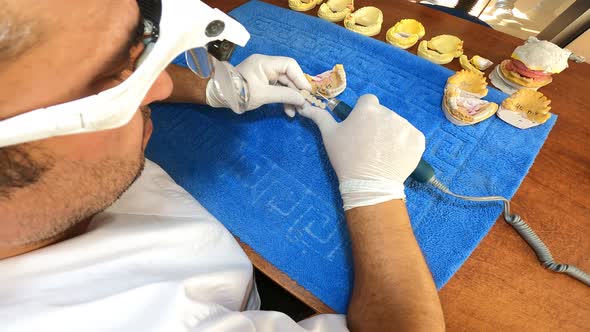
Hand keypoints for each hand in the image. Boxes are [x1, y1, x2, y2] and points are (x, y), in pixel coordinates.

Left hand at [206, 54, 311, 116]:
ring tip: (296, 111)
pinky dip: (283, 98)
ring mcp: (265, 74)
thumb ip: (283, 95)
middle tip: (303, 105)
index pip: (289, 64)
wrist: (219, 97)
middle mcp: (266, 65)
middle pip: (288, 75)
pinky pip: (278, 88)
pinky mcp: (263, 82)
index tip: (306, 92)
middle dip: (296, 90)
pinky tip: (288, 110)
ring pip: (284, 83)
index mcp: (264, 62)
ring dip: (291, 97)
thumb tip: (302, 99)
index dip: (300, 77)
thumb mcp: (263, 96)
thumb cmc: (238, 93)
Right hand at [298, 94, 424, 209]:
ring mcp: (405, 126)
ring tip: (382, 153)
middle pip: (383, 114)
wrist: (368, 184)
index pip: (368, 102)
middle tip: (370, 145)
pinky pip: (412, 137)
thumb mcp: (329, 136)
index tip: (360, 129)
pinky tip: (395, 156)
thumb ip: (320, 117)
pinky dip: (406, 145)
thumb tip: (305, 106)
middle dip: (378, 125)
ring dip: (392, 135)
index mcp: (367, 108)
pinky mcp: (418, 140)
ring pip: (397, 125)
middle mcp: (388, 112)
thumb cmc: (346, 159)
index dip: (363, 115)